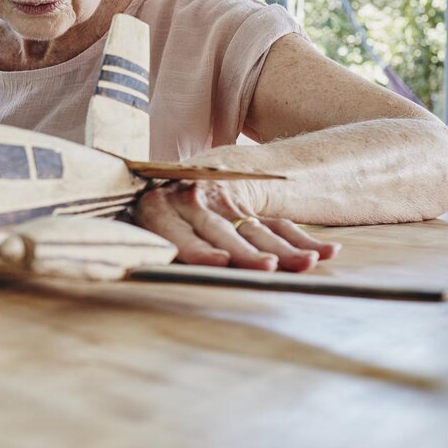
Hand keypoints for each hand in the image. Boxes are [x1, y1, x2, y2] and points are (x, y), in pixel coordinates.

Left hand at [135, 181, 339, 271]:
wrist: (176, 177)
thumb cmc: (152, 217)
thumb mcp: (141, 223)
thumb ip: (146, 242)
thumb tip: (120, 269)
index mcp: (160, 208)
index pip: (179, 231)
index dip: (198, 249)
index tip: (218, 263)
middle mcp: (193, 202)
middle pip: (223, 230)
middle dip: (245, 252)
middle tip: (268, 267)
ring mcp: (227, 204)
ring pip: (256, 228)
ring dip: (284, 248)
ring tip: (307, 264)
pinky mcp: (252, 207)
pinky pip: (279, 223)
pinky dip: (303, 241)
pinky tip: (327, 252)